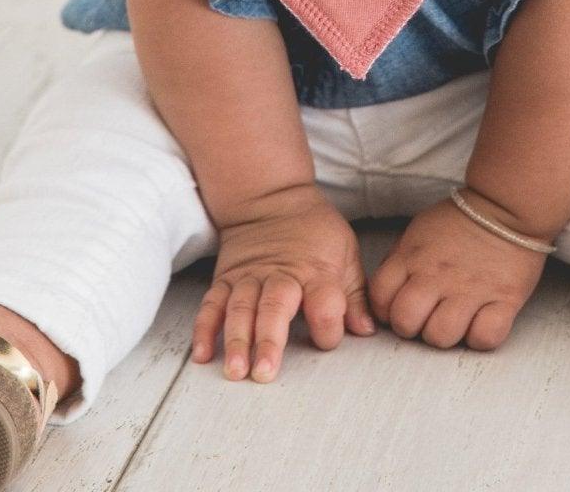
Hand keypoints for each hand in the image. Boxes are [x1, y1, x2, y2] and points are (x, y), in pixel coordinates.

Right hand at [191, 181, 376, 382]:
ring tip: (235, 370)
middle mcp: (281, 275)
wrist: (272, 198)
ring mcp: (249, 277)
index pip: (324, 303)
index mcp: (316, 271)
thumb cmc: (313, 231)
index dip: (329, 325)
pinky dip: (205, 328)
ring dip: (236, 340)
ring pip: (240, 308)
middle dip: (268, 340)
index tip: (328, 340)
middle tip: (265, 372)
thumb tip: (366, 330)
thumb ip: (354, 294)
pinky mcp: (225, 278)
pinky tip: (204, 353)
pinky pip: (212, 303)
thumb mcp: (345, 252)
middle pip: (275, 307)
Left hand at [368, 192, 548, 351]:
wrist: (506, 206)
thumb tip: (385, 292)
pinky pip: (484, 338)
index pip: (380, 299)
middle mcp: (437, 275)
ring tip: (456, 320)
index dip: (386, 310)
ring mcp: (470, 289)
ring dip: (446, 334)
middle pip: (406, 323)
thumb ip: (399, 260)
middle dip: (412, 327)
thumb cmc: (460, 221)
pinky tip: (482, 322)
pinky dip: (481, 337)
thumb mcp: (419, 231)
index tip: (401, 306)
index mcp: (413, 257)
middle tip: (428, 317)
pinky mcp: (504, 299)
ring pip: (441, 336)